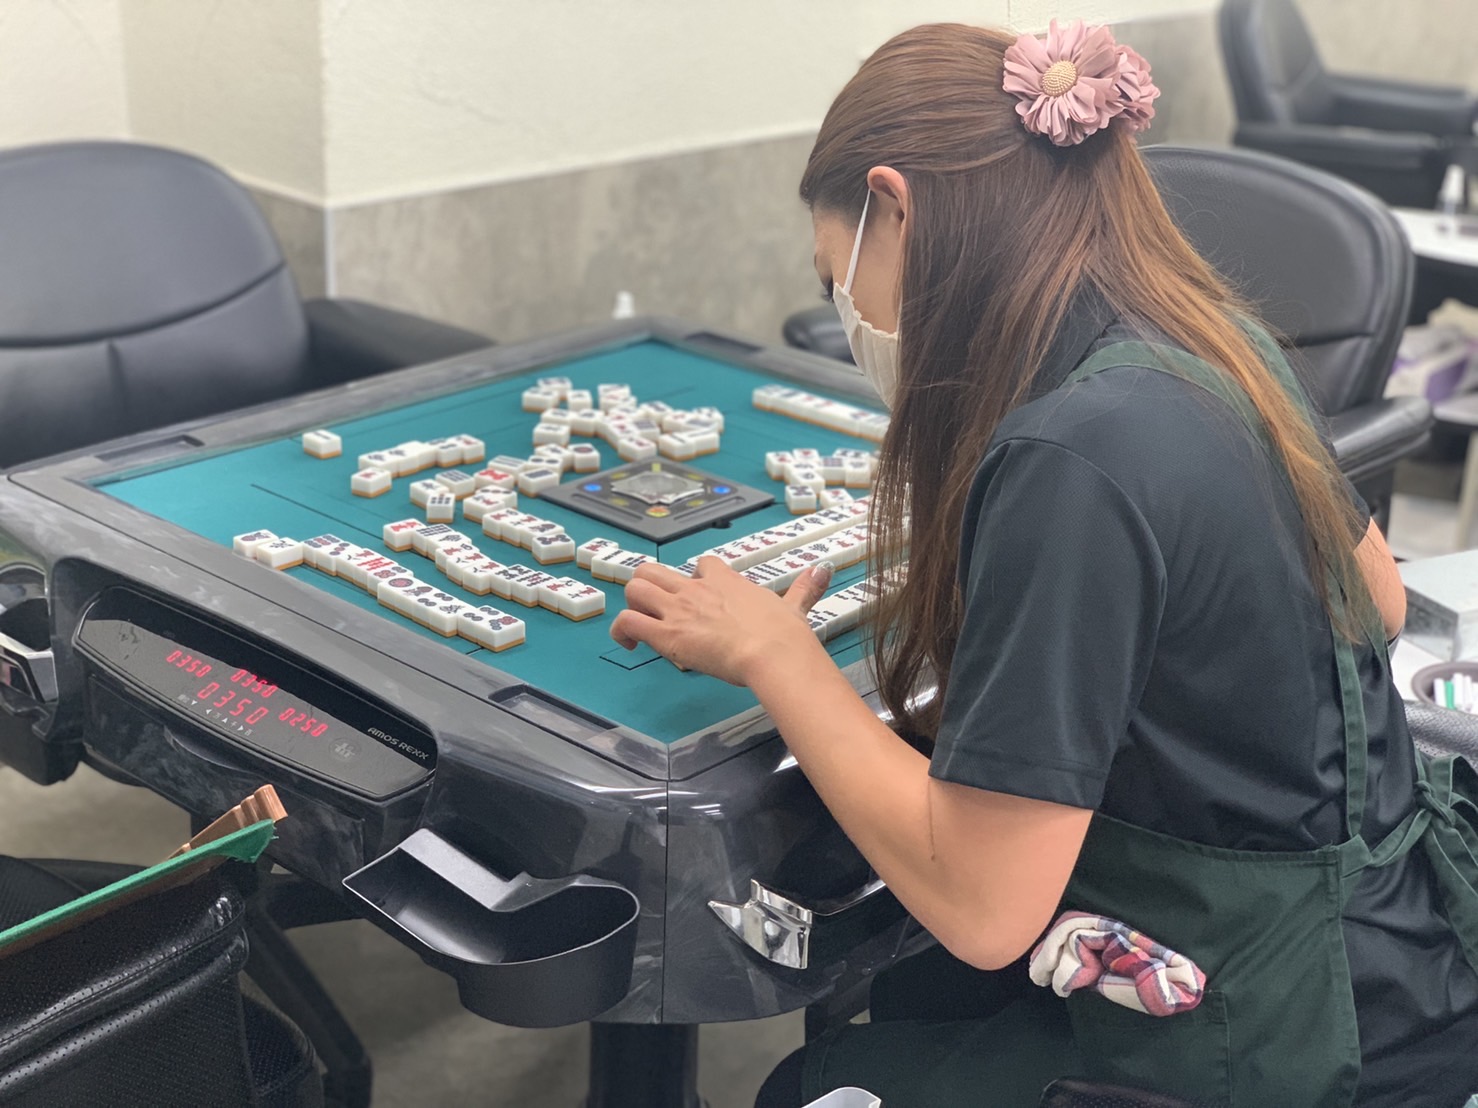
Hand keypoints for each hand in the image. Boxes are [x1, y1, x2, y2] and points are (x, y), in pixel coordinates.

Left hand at [610, 557, 833, 685]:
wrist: (770, 653)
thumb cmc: (783, 634)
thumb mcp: (794, 606)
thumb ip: (804, 588)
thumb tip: (824, 570)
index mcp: (725, 581)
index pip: (701, 564)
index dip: (696, 578)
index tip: (700, 598)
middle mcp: (695, 589)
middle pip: (653, 570)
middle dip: (648, 586)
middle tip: (655, 609)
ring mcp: (678, 610)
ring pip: (634, 588)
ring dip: (632, 605)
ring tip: (638, 625)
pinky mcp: (666, 635)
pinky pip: (628, 622)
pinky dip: (623, 631)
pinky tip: (630, 644)